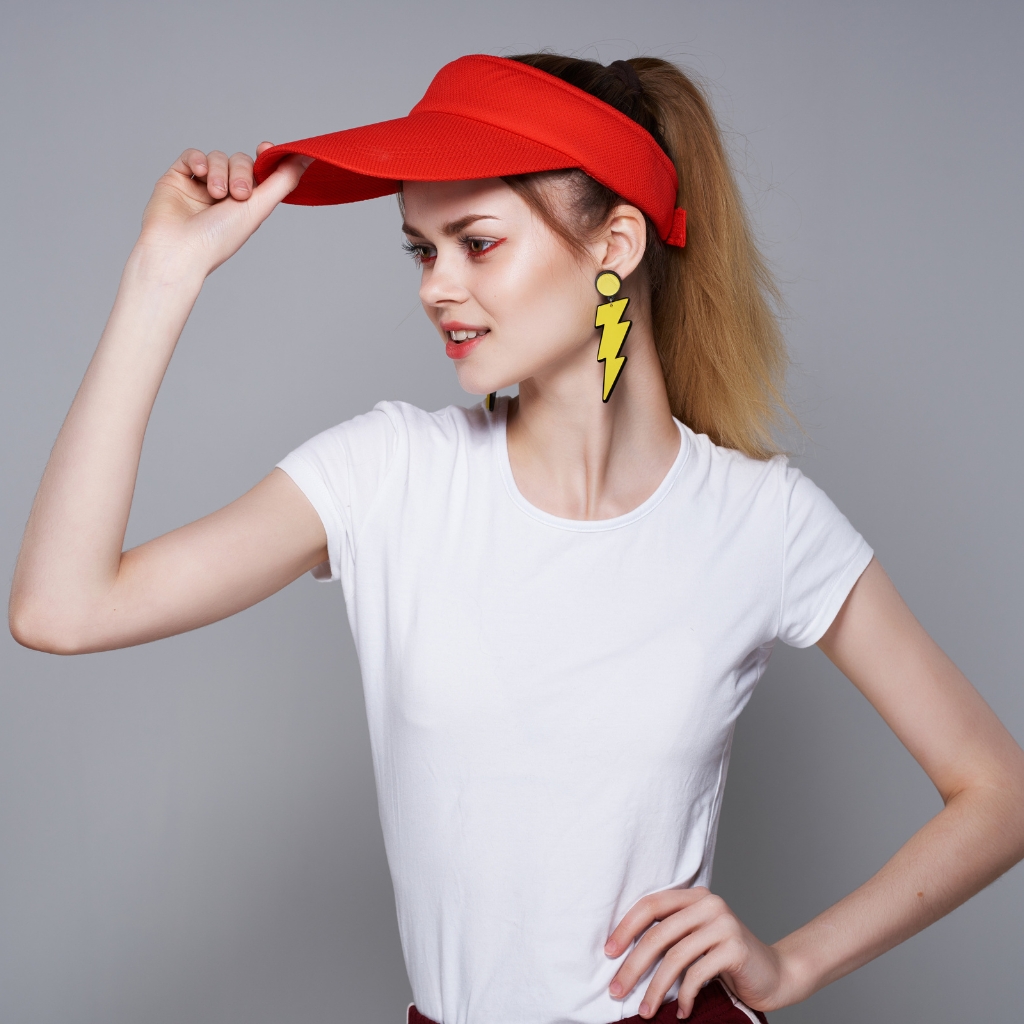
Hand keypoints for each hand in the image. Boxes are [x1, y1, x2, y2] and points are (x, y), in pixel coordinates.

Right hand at [135, 143, 309, 276]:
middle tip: (239, 195)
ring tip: (216, 194)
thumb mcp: (259, 208)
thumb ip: (283, 181)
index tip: (266, 148)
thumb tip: (308, 157)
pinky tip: (200, 174)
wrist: (180, 249)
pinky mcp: (177, 179)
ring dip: (220, 172)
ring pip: (217, 157)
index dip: (264, 157)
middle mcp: (225, 193)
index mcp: (247, 204)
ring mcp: (200, 185)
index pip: (259, 171)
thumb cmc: (220, 237)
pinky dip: (198, 160)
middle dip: (241, 173)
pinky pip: (191, 155)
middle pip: (239, 161)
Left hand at [605, 888, 794, 1017]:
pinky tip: (681, 1011)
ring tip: (644, 1011)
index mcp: (694, 896)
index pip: (650, 905)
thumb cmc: (726, 960)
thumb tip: (620, 953)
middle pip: (658, 934)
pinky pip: (697, 974)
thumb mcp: (696, 939)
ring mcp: (723, 924)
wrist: (776, 974)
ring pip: (675, 957)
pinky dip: (683, 996)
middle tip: (615, 990)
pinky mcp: (735, 948)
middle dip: (632, 965)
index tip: (608, 953)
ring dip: (654, 989)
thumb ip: (670, 934)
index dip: (626, 928)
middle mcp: (709, 904)